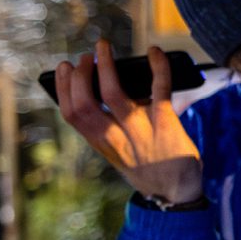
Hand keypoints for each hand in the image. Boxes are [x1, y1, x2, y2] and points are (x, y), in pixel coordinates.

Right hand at [54, 41, 202, 202]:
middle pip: (85, 104)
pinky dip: (157, 66)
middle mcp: (116, 137)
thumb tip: (109, 81)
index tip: (64, 69)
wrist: (177, 192)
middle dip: (80, 76)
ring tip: (103, 47)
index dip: (64, 89)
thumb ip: (111, 125)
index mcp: (102, 143)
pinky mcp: (165, 123)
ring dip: (106, 65)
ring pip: (115, 93)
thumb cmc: (148, 166)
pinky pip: (159, 88)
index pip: (72, 115)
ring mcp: (140, 130)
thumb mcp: (119, 152)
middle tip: (84, 57)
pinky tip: (154, 51)